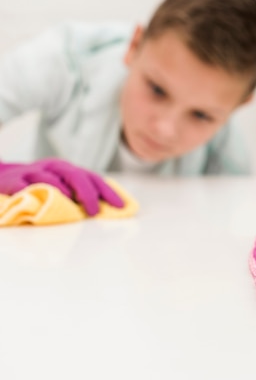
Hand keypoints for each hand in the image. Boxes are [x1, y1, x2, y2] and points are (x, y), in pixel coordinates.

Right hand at [0, 158, 123, 215]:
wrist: (2, 175)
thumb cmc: (39, 185)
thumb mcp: (61, 185)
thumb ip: (80, 194)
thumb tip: (105, 210)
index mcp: (67, 169)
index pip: (92, 177)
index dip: (107, 191)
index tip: (121, 206)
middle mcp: (52, 167)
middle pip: (74, 175)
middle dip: (87, 193)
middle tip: (94, 211)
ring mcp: (32, 172)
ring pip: (48, 178)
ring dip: (61, 189)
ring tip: (70, 202)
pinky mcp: (12, 181)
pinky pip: (21, 186)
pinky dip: (29, 192)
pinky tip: (37, 201)